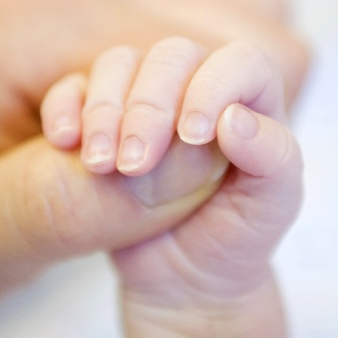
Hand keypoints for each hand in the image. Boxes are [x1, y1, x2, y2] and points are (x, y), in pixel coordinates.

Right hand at [41, 38, 301, 337]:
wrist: (184, 280)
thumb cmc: (235, 239)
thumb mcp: (272, 209)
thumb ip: (273, 160)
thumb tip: (235, 118)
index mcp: (249, 101)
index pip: (239, 61)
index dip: (214, 86)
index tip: (192, 136)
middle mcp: (196, 89)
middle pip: (170, 56)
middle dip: (148, 106)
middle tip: (135, 165)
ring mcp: (144, 102)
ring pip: (118, 64)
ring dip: (103, 108)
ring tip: (100, 165)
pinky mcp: (102, 119)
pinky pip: (74, 89)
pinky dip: (64, 107)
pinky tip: (64, 142)